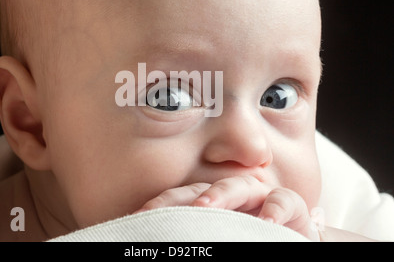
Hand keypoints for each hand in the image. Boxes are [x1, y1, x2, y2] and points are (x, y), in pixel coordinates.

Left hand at [135, 175, 319, 240]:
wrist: (291, 239)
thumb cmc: (249, 238)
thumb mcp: (219, 238)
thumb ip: (194, 236)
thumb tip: (155, 242)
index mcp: (212, 203)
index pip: (180, 199)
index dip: (160, 206)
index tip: (137, 218)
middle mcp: (233, 195)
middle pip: (203, 188)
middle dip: (182, 198)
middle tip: (160, 210)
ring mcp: (260, 197)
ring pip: (238, 185)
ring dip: (220, 194)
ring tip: (205, 208)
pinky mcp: (291, 206)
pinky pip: (283, 200)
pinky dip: (275, 208)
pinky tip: (265, 222)